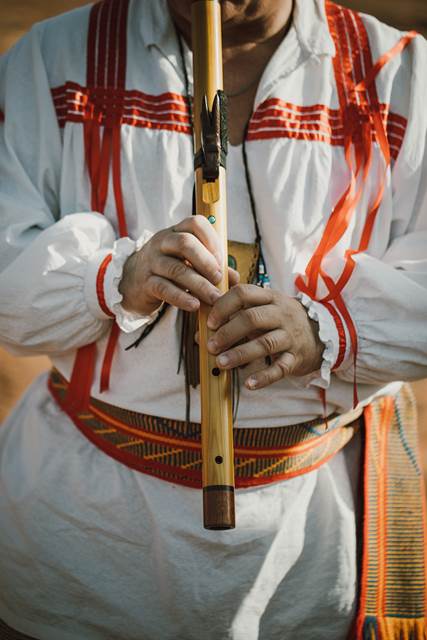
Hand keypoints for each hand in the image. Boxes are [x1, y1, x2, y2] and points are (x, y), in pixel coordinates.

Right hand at [119, 215, 238, 315]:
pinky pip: (164, 288)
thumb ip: (212, 267)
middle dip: (207, 261)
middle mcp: (162, 242)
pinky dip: (181, 297)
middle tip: (219, 279)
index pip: (195, 223)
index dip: (212, 239)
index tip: (222, 259)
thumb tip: (235, 278)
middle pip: (185, 243)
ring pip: (176, 269)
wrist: (131, 282)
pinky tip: (194, 305)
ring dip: (199, 284)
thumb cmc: (167, 269)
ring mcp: (152, 262)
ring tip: (214, 298)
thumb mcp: (188, 262)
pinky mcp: (146, 283)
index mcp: (175, 232)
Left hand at [206, 284, 323, 389]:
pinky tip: (248, 384)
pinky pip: (280, 368)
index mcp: (270, 298)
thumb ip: (234, 317)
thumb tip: (200, 333)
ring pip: (265, 343)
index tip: (210, 322)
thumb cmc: (281, 321)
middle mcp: (282, 314)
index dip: (223, 306)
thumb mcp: (264, 309)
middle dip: (228, 332)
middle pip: (252, 318)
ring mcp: (290, 336)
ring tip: (221, 363)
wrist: (323, 335)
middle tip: (210, 345)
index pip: (244, 293)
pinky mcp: (297, 358)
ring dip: (240, 353)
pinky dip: (264, 377)